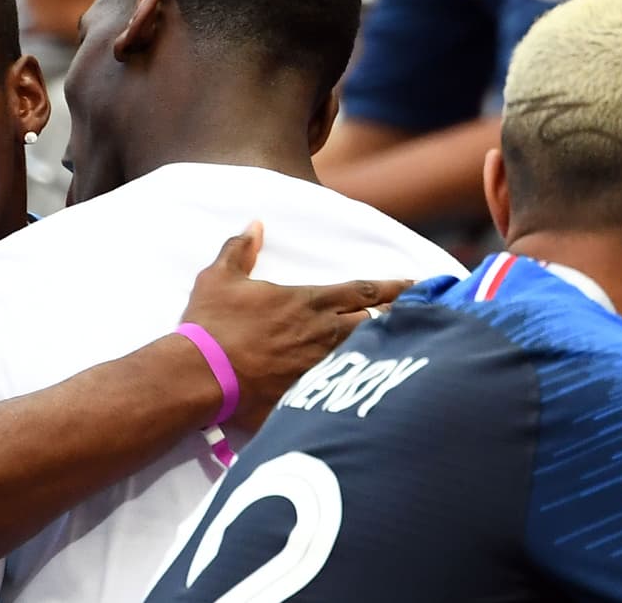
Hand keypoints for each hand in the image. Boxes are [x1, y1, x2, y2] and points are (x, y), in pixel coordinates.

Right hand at [181, 222, 411, 430]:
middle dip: (398, 321)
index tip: (418, 286)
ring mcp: (318, 368)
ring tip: (404, 352)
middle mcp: (322, 334)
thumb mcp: (220, 277)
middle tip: (420, 320)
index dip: (393, 287)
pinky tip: (371, 393)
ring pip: (365, 358)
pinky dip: (360, 388)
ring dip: (384, 352)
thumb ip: (240, 249)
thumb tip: (253, 224)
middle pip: (375, 325)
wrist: (201, 374)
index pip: (362, 290)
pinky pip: (343, 391)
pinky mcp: (307, 397)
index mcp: (308, 302)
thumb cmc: (212, 324)